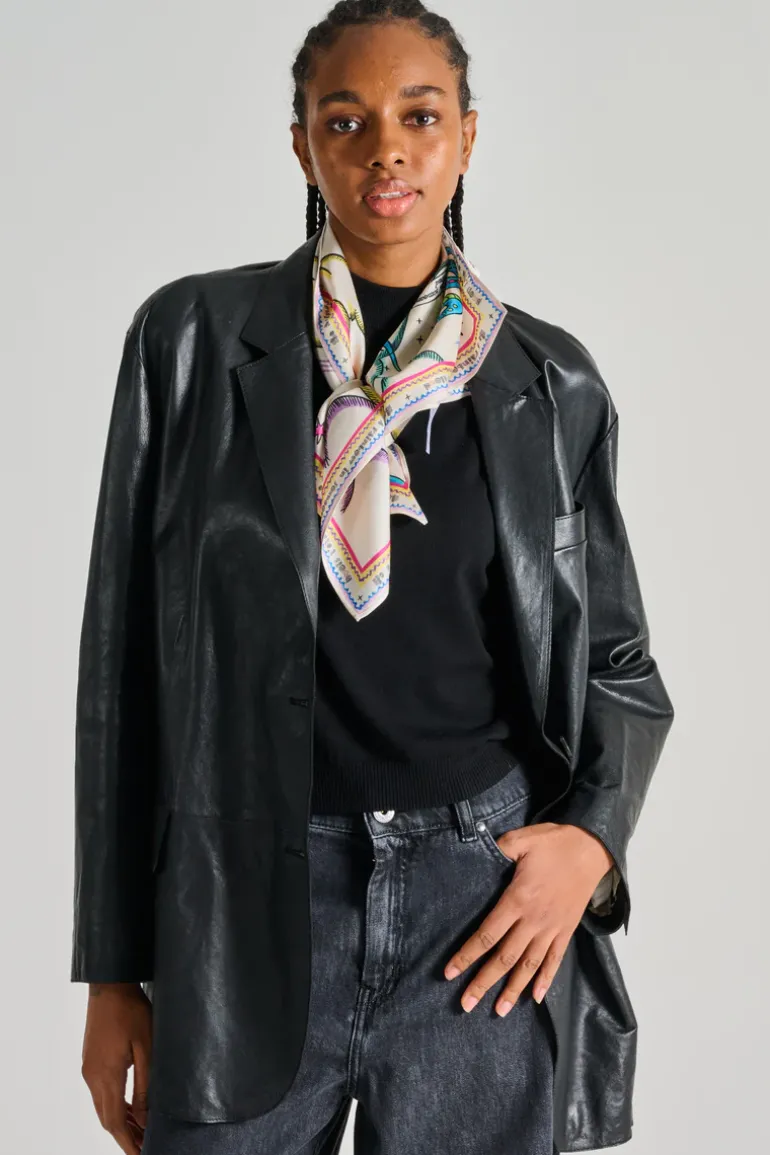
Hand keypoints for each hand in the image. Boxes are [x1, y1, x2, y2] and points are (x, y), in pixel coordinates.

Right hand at [80, 982, 152, 1152]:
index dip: (127, 1141)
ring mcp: (89, 1069)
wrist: (110, 984)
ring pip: (102, 1106)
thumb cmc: (132, 1011)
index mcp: (106, 1075)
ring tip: (140, 1131)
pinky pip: (100, 1092)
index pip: (114, 1121)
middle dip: (124, 1135)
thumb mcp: (146, 1047)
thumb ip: (145, 1084)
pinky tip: (130, 1107)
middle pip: (106, 1118)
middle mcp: (92, 1076)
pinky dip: (114, 1105)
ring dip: (120, 1121)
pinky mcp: (90, 1061)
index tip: (139, 1154)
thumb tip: (145, 1117)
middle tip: (143, 1146)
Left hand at [443, 822, 613, 1014]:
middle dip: (483, 982)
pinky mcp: (567, 930)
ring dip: (513, 990)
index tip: (450, 972)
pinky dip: (546, 980)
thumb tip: (478, 849)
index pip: (487, 934)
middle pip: (504, 958)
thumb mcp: (522, 839)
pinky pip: (555, 960)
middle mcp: (533, 920)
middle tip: (465, 1004)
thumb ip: (498, 848)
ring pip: (529, 966)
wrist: (592, 849)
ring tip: (499, 1011)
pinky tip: (537, 998)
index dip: (467, 955)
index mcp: (518, 899)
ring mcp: (552, 928)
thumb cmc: (555, 843)